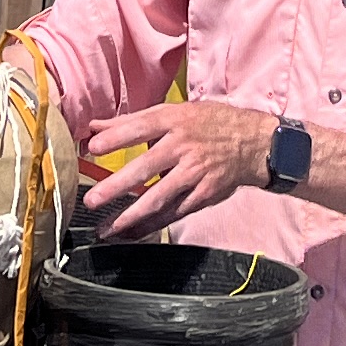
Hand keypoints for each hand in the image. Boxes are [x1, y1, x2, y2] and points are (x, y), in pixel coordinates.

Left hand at [82, 99, 272, 235]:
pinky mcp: (203, 195)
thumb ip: (133, 122)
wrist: (253, 143)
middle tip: (92, 200)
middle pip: (147, 166)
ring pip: (159, 197)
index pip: (141, 126)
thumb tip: (94, 127)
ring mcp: (195, 173)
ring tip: (106, 229)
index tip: (92, 147)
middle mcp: (184, 147)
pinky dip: (151, 225)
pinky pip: (173, 213)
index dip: (117, 136)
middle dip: (117, 185)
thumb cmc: (208, 123)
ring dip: (130, 215)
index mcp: (175, 121)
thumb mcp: (175, 112)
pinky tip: (130, 233)